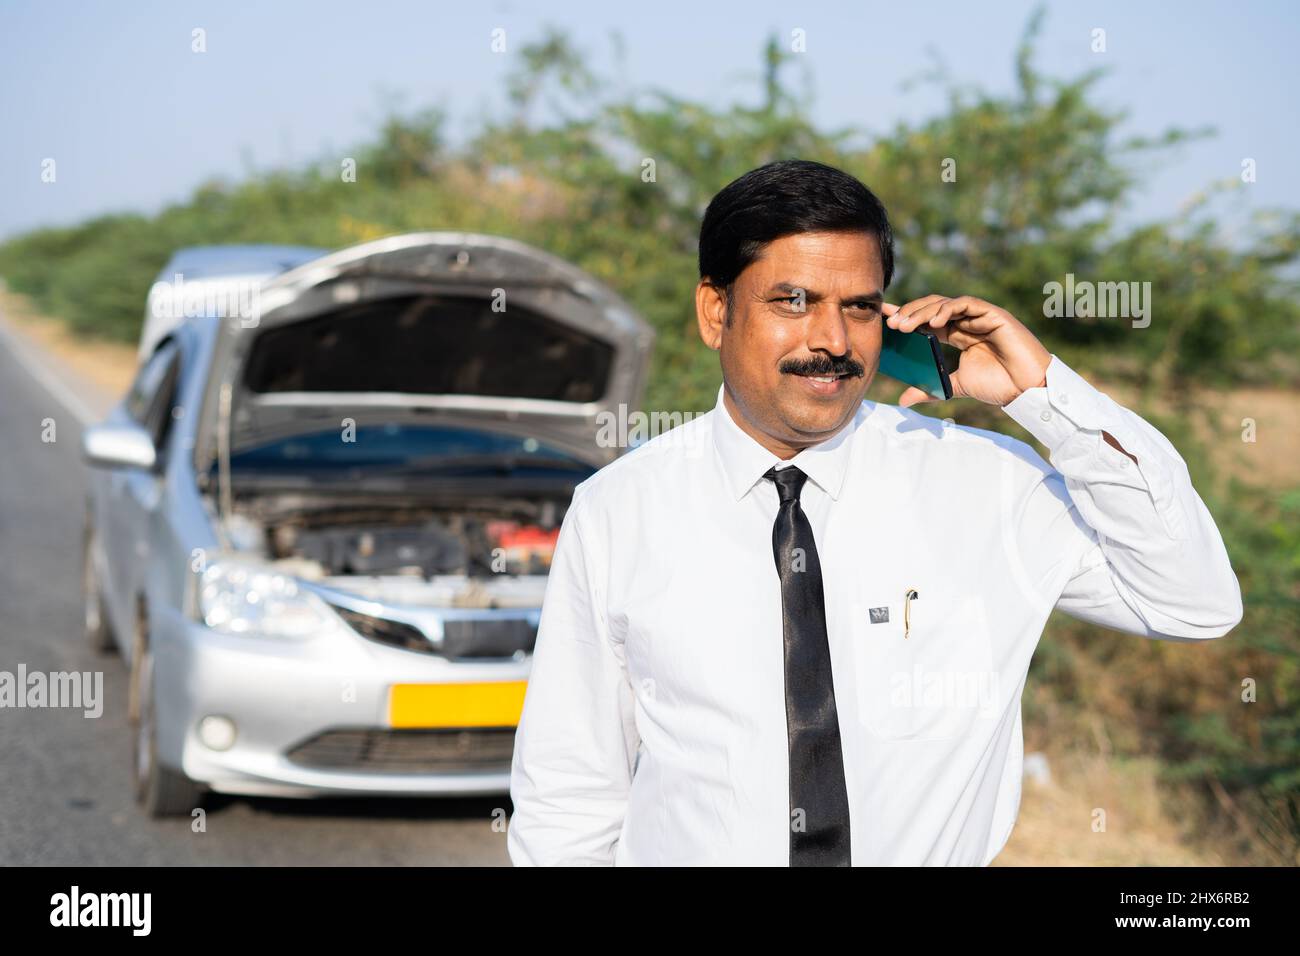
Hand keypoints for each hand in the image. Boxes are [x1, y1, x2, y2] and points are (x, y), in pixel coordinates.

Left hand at [882, 295, 1051, 406]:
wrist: (1027, 389)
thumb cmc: (998, 386)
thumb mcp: (955, 386)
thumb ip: (931, 389)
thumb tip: (902, 399)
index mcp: (958, 334)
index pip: (927, 320)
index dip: (906, 316)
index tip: (883, 318)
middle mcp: (967, 322)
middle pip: (932, 309)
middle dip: (910, 313)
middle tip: (891, 324)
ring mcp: (980, 316)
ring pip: (945, 303)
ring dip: (923, 311)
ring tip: (905, 324)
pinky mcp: (993, 314)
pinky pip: (966, 304)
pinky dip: (948, 309)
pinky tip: (934, 321)